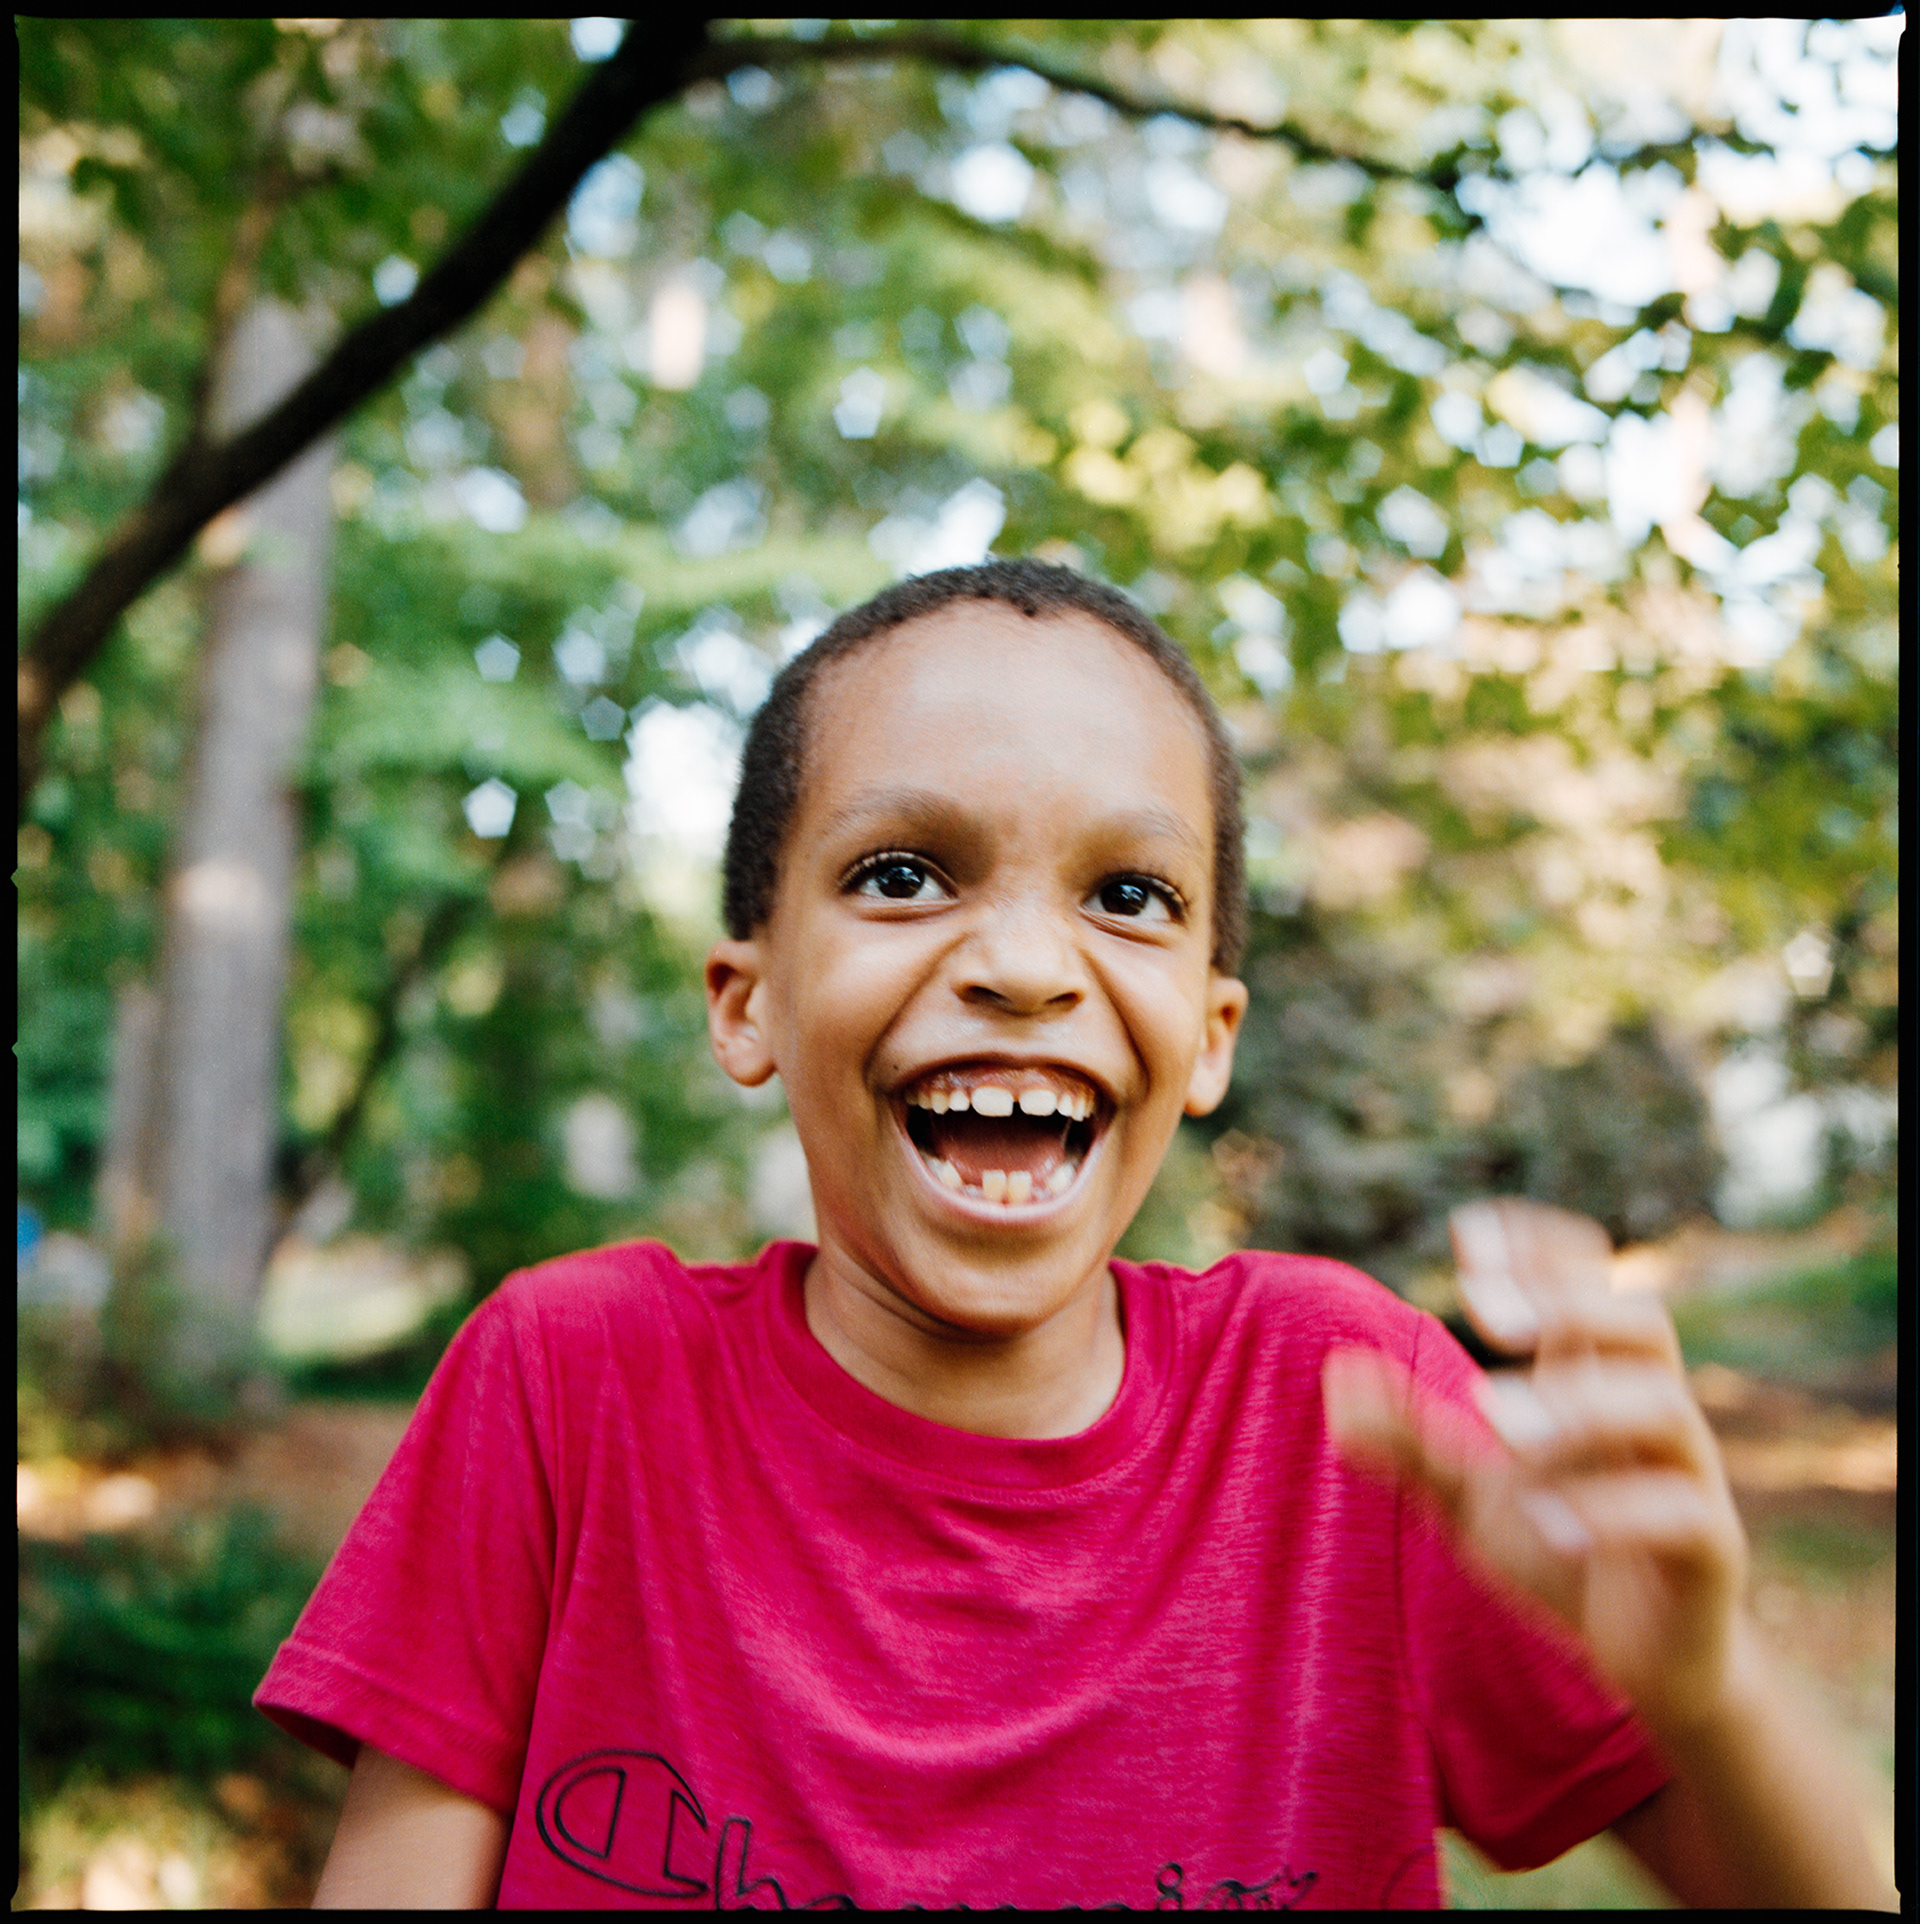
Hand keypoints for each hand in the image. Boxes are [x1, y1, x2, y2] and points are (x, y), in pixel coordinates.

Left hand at [1323, 1197, 1750, 1736]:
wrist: (1643, 1660)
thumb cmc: (1559, 1548)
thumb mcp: (1468, 1493)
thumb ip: (1408, 1435)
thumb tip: (1336, 1371)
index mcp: (1595, 1382)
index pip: (1591, 1283)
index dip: (1540, 1249)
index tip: (1467, 1233)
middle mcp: (1649, 1414)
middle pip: (1643, 1324)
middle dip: (1569, 1303)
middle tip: (1482, 1311)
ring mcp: (1686, 1477)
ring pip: (1666, 1409)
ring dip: (1581, 1407)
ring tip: (1495, 1426)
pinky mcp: (1710, 1550)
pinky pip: (1685, 1513)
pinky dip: (1615, 1511)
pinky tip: (1548, 1522)